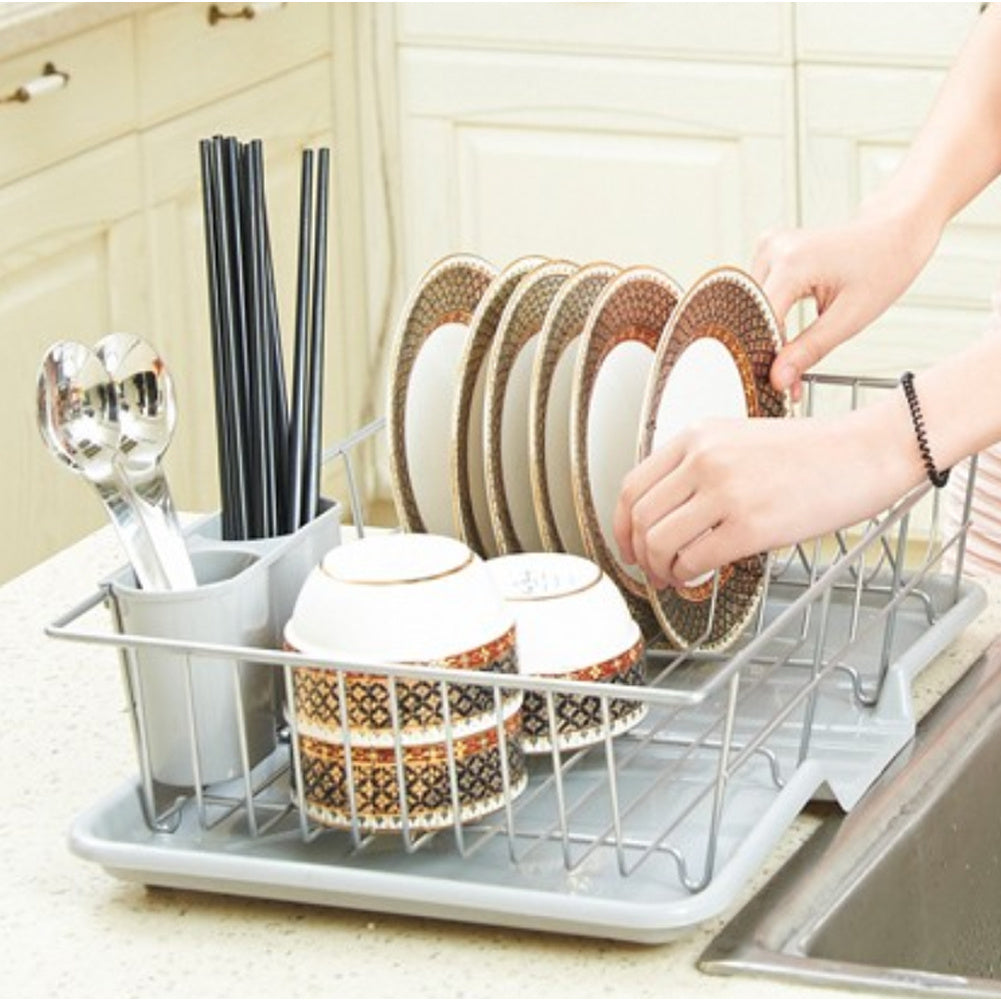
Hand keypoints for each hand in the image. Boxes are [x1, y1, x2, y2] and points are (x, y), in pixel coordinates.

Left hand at [614, 406, 919, 589]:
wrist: (865, 452)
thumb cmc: (811, 452)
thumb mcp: (739, 440)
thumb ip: (697, 467)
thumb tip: (665, 513)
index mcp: (696, 436)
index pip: (631, 486)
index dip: (621, 525)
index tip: (627, 543)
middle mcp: (704, 459)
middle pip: (640, 518)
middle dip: (637, 554)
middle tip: (649, 570)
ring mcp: (725, 491)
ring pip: (660, 543)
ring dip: (660, 570)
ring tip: (673, 578)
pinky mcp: (750, 525)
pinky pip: (695, 561)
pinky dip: (687, 577)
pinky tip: (698, 579)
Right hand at [752, 205, 939, 400]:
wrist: (894, 232)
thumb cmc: (883, 266)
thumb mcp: (850, 317)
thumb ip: (809, 349)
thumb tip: (778, 378)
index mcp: (792, 262)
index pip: (762, 320)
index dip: (768, 356)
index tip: (779, 386)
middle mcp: (773, 249)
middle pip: (754, 315)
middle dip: (770, 349)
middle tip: (789, 382)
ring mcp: (768, 246)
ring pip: (752, 308)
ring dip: (770, 335)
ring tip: (794, 355)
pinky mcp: (768, 251)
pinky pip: (760, 295)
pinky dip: (773, 318)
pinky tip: (790, 331)